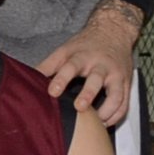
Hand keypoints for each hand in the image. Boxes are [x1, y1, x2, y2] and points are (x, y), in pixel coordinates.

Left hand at [37, 1, 142, 127]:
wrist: (114, 31)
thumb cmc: (86, 45)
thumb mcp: (65, 50)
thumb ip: (48, 66)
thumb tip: (27, 80)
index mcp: (82, 56)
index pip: (71, 67)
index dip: (61, 79)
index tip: (51, 92)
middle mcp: (101, 65)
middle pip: (96, 80)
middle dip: (88, 94)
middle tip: (79, 107)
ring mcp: (116, 75)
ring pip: (116, 95)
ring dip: (107, 110)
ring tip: (96, 122)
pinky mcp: (126, 84)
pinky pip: (125, 103)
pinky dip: (116, 115)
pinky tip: (105, 123)